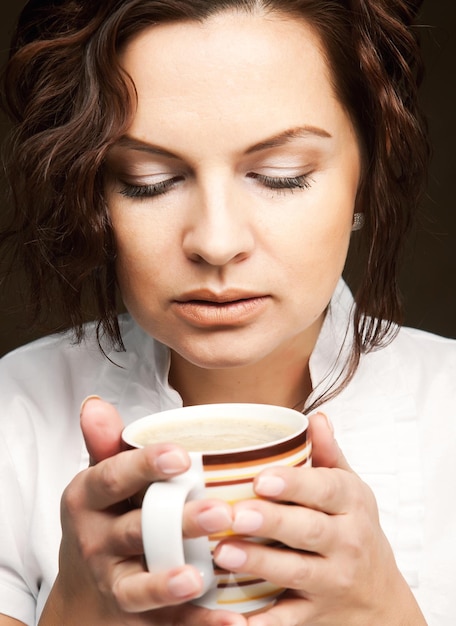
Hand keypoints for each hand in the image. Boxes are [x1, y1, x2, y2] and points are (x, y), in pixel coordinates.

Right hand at [40, 398, 244, 625]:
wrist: (85, 592)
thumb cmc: (104, 519)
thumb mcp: (98, 481)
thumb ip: (104, 444)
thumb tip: (96, 404)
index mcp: (87, 500)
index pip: (113, 478)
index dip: (145, 466)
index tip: (181, 455)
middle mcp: (96, 543)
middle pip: (135, 531)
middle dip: (176, 523)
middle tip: (218, 511)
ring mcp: (114, 583)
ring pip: (141, 585)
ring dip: (172, 583)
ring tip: (203, 576)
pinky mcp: (135, 618)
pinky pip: (169, 624)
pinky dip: (199, 624)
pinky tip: (233, 622)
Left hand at [212, 413, 426, 625]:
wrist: (380, 597)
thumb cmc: (354, 529)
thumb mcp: (350, 489)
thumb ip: (329, 454)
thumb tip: (315, 416)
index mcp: (352, 504)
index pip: (326, 489)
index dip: (293, 484)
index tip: (260, 479)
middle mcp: (348, 542)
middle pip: (310, 529)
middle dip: (272, 522)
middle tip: (235, 514)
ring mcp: (333, 581)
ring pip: (297, 571)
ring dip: (260, 563)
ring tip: (223, 552)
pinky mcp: (316, 614)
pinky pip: (288, 619)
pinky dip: (262, 622)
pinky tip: (233, 615)